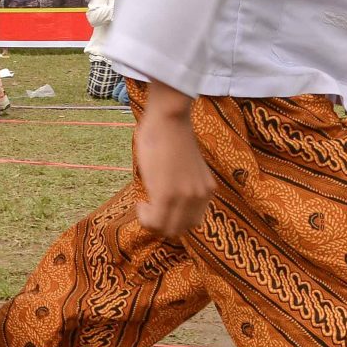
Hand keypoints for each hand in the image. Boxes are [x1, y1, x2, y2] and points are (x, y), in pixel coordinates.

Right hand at [134, 85, 213, 238]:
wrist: (170, 118)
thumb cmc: (172, 135)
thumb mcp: (186, 168)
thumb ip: (182, 187)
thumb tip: (166, 200)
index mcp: (207, 190)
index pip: (192, 221)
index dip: (172, 217)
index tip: (159, 205)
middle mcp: (200, 196)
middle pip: (181, 229)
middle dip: (162, 223)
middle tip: (148, 208)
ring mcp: (185, 197)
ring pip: (167, 229)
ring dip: (152, 222)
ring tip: (143, 205)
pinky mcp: (167, 195)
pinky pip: (154, 222)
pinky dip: (144, 217)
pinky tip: (139, 203)